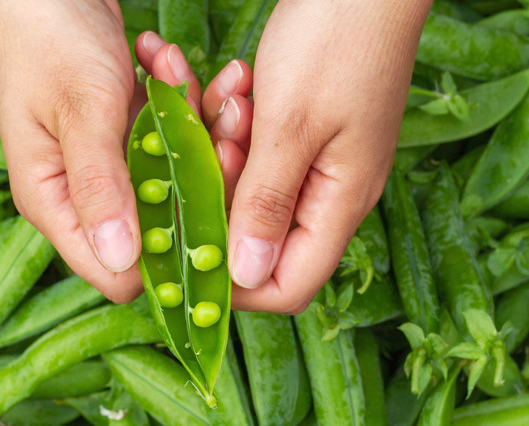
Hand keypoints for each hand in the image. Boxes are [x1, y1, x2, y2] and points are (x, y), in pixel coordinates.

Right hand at [0, 0, 251, 302]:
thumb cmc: (46, 38)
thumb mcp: (79, 111)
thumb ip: (98, 185)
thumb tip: (120, 259)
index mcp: (55, 202)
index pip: (116, 271)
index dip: (170, 261)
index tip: (218, 221)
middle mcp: (84, 193)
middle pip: (159, 223)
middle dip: (200, 178)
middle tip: (224, 125)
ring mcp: (109, 163)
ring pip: (174, 175)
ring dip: (195, 125)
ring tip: (191, 73)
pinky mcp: (128, 134)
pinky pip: (171, 136)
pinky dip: (181, 100)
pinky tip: (166, 59)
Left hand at [227, 0, 431, 312]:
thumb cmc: (338, 38)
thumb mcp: (291, 126)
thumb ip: (266, 204)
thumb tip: (246, 275)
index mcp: (339, 203)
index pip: (288, 285)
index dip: (235, 283)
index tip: (189, 249)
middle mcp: (331, 192)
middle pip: (258, 235)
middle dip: (218, 195)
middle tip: (207, 144)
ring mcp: (317, 161)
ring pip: (249, 187)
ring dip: (222, 149)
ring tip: (229, 98)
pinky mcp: (302, 131)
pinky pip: (254, 149)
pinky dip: (234, 124)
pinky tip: (236, 84)